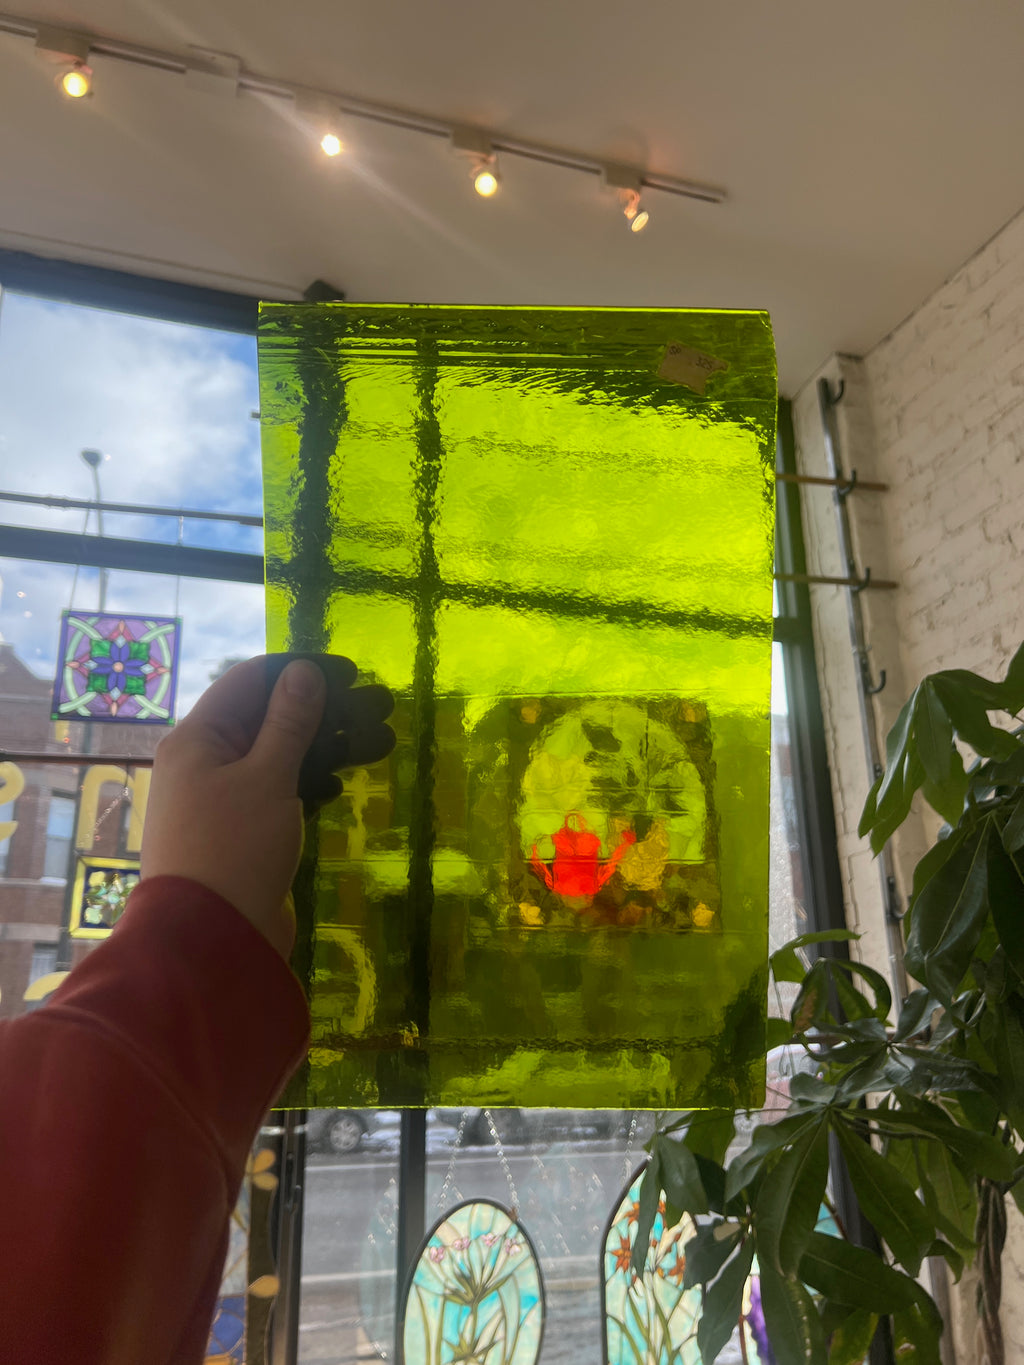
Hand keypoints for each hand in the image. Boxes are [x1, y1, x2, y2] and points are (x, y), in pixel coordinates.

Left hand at [141, 656, 392, 957]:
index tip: (353, 674)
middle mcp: (204, 762)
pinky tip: (340, 785)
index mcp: (197, 738)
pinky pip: (277, 791)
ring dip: (325, 747)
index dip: (302, 671)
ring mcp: (221, 800)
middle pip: (268, 718)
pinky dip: (308, 782)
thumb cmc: (234, 849)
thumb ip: (290, 722)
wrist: (209, 943)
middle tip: (382, 709)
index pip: (251, 680)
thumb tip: (305, 672)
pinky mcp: (240, 833)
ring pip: (279, 757)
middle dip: (325, 711)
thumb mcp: (268, 777)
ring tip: (381, 743)